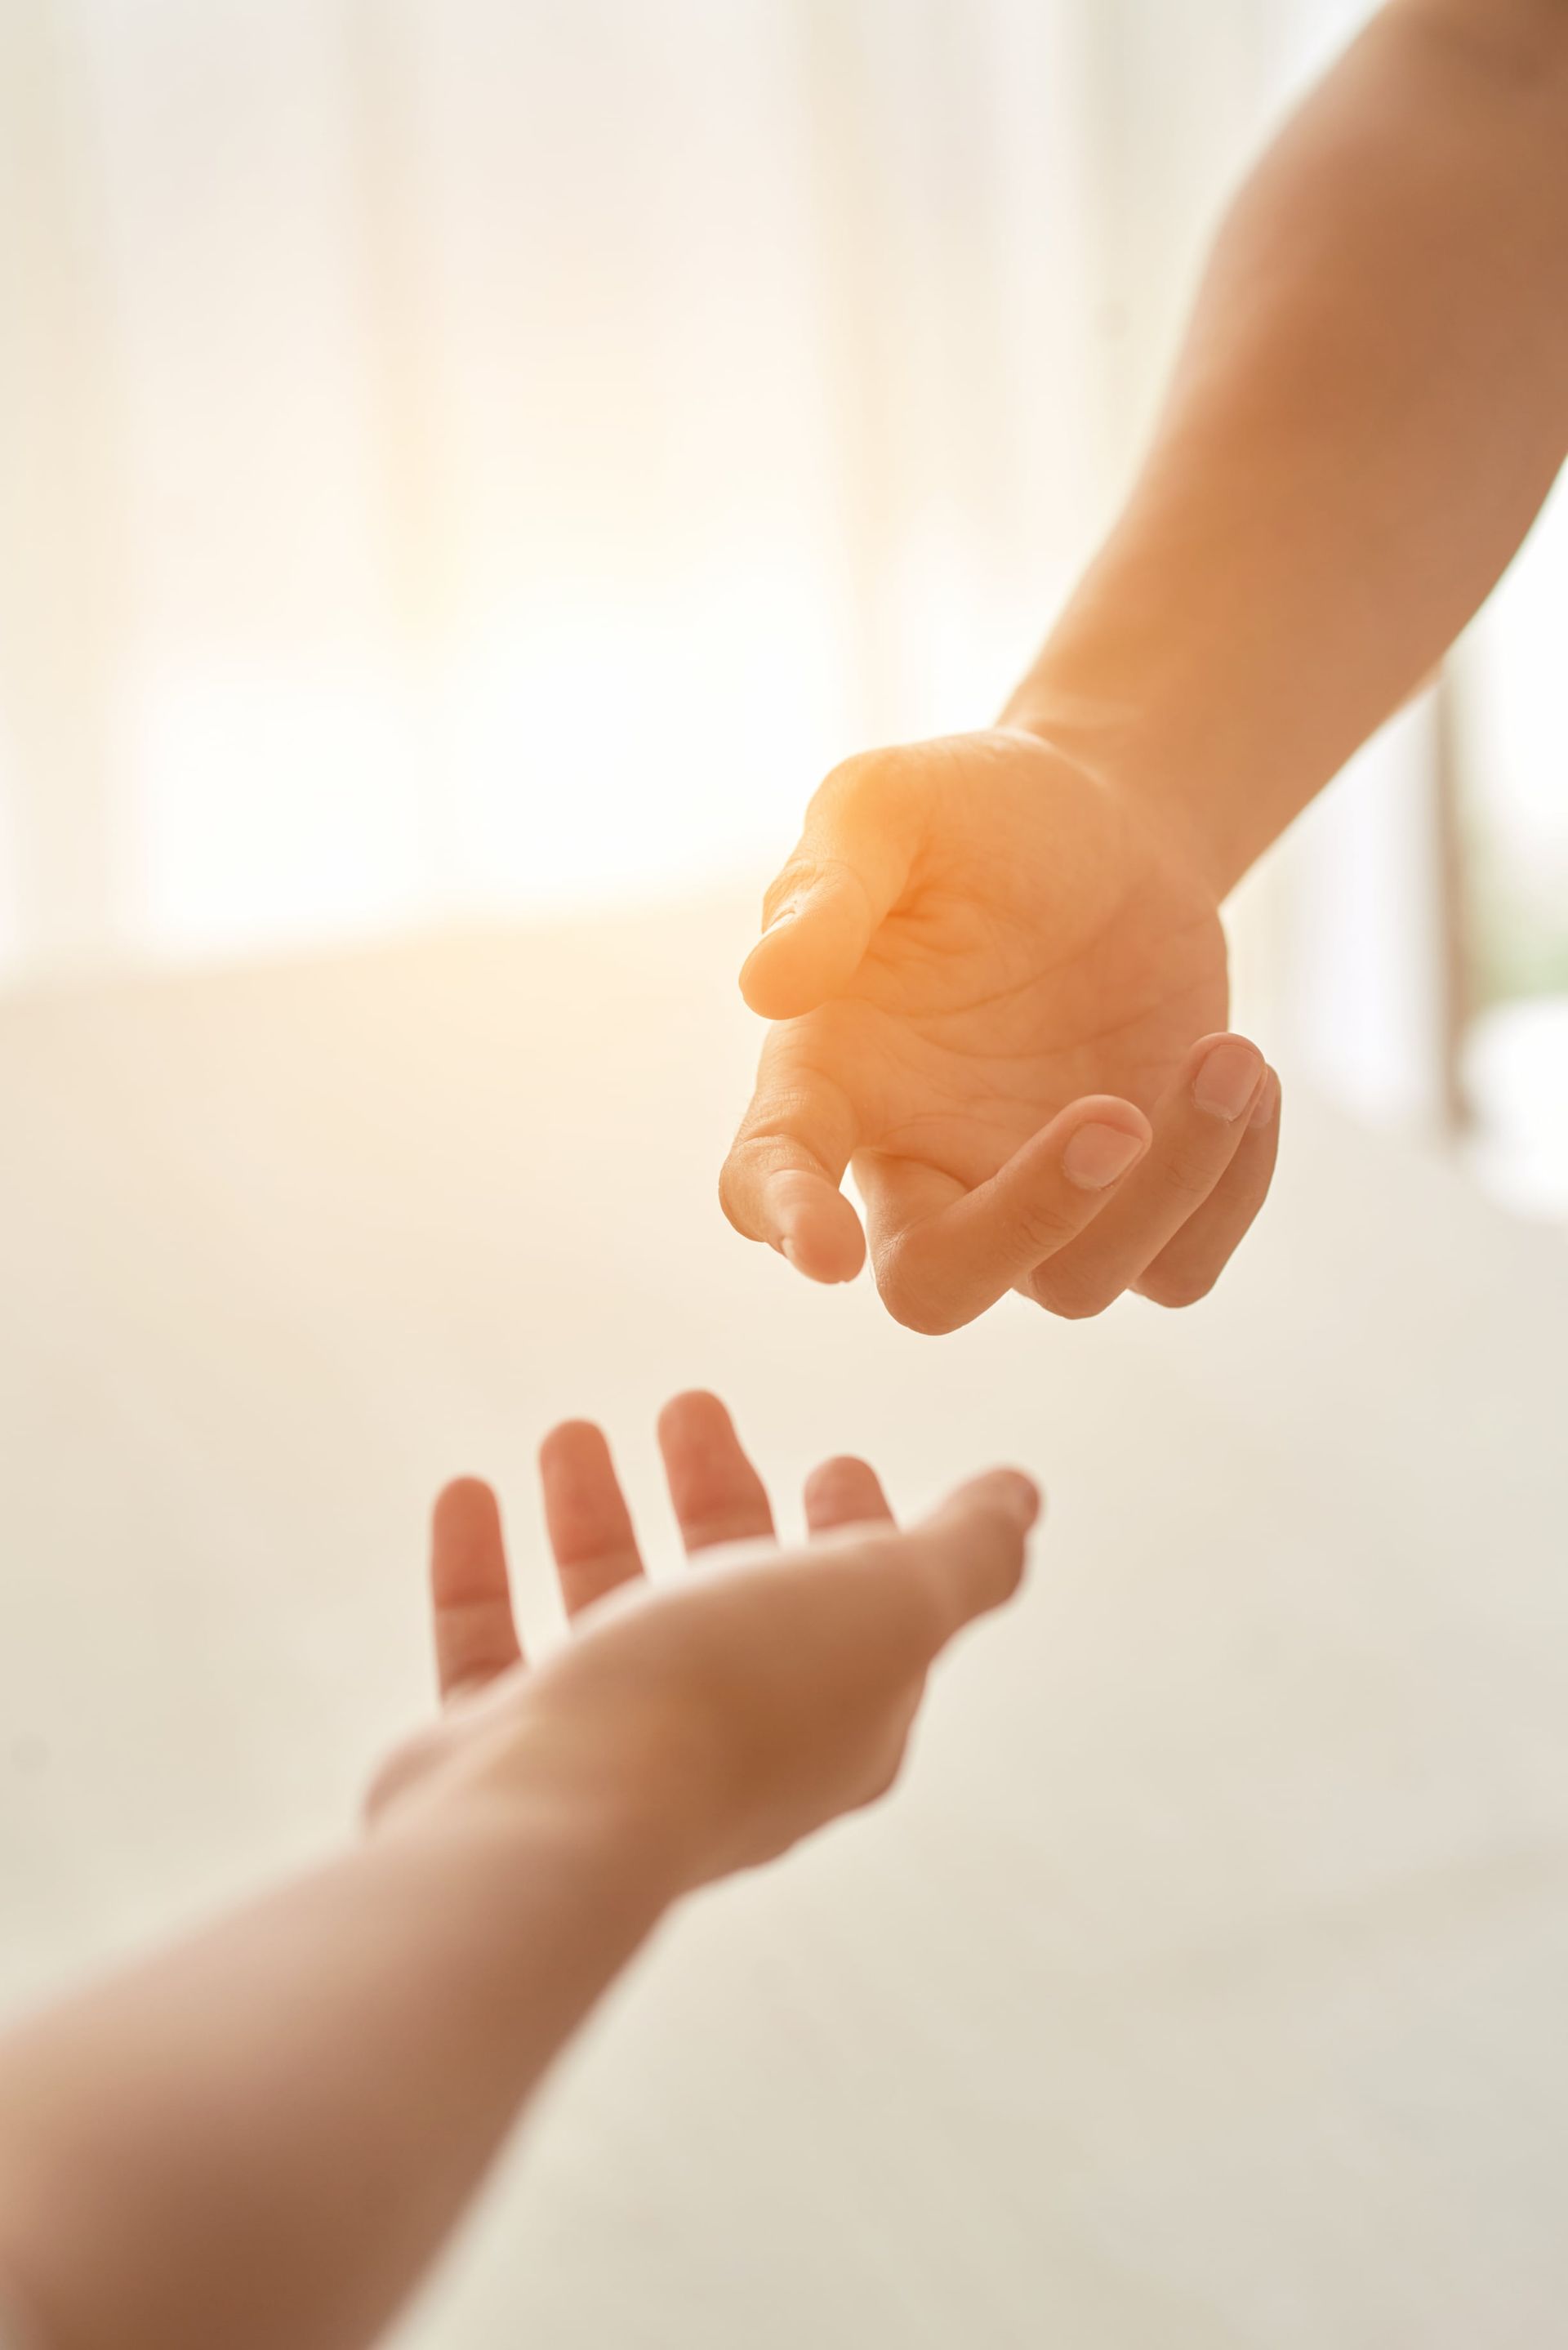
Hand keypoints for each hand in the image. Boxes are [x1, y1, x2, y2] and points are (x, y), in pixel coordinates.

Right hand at [367, 1392, 1036, 1886]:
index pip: (868, 1616)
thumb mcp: (886, 1602)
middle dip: (722, 1497)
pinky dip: (484, 1566)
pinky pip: (490, 1646)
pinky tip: (469, 1489)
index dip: (861, 1534)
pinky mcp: (499, 1763)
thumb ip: (962, 1555)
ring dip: (598, 1516)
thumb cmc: (729, 1701)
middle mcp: (728, 1748)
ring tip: (573, 1429)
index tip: (836, 1460)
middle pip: (733, 1600)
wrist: (551, 1821)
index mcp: (837, 1723)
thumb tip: (1023, 1500)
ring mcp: (609, 1757)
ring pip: (611, 1613)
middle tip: (694, 1406)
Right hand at [721, 729, 1279, 1330]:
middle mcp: (920, 1160)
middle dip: (1027, 1224)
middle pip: (936, 1288)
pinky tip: (1244, 1077)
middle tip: (1114, 1116)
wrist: (1111, 824)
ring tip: (1229, 1054)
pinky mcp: (1137, 1200)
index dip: (785, 1221)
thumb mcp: (889, 810)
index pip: (768, 1176)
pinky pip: (1180, 1268)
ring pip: (1077, 1284)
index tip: (823, 1251)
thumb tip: (766, 986)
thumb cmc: (973, 814)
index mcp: (831, 1078)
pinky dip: (1229, 1193)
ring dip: (1169, 1185)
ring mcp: (1030, 1195)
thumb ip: (825, 889)